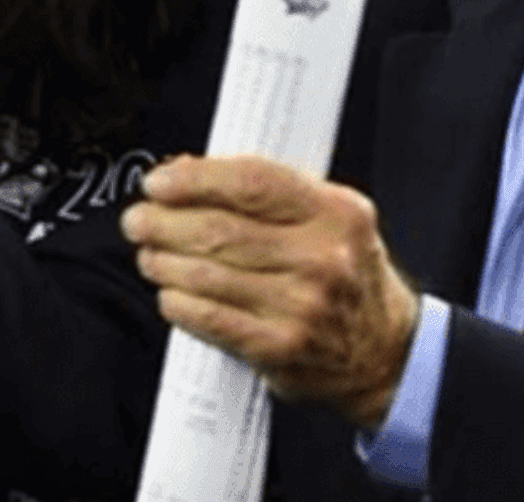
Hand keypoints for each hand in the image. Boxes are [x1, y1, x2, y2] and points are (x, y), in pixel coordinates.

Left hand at [121, 155, 419, 430]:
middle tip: (139, 219)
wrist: (384, 352)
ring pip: (208, 274)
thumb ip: (269, 192)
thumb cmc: (348, 276)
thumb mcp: (330, 218)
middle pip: (220, 229)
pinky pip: (211, 318)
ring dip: (164, 261)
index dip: (194, 178)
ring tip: (149, 254)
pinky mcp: (280, 348)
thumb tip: (189, 171)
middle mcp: (322, 257)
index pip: (251, 182)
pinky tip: (169, 293)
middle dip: (164, 221)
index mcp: (335, 212)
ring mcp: (302, 305)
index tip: (159, 181)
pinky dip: (179, 303)